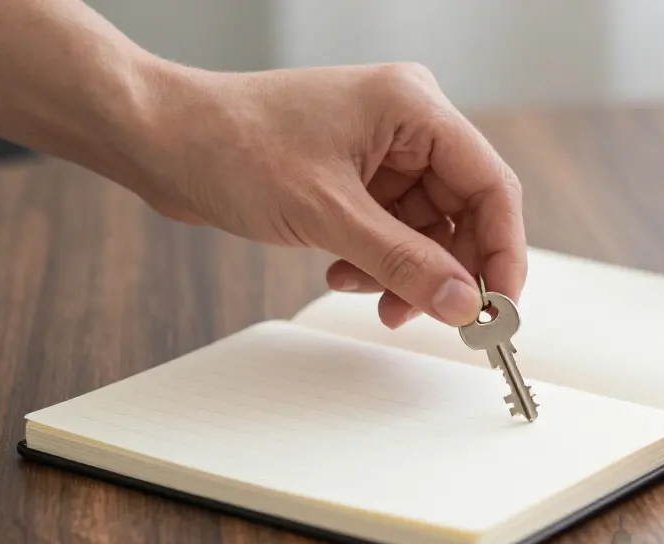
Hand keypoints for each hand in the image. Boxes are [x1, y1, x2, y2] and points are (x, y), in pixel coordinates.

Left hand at [134, 61, 525, 329]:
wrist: (160, 140)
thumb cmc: (230, 145)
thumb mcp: (327, 215)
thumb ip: (404, 263)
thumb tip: (462, 304)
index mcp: (413, 106)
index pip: (490, 185)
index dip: (502, 252)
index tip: (498, 308)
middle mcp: (408, 122)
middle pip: (466, 212)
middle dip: (448, 270)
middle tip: (437, 317)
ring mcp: (383, 150)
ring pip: (430, 230)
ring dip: (407, 273)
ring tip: (372, 297)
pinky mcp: (359, 175)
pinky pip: (396, 231)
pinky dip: (379, 262)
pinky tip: (343, 273)